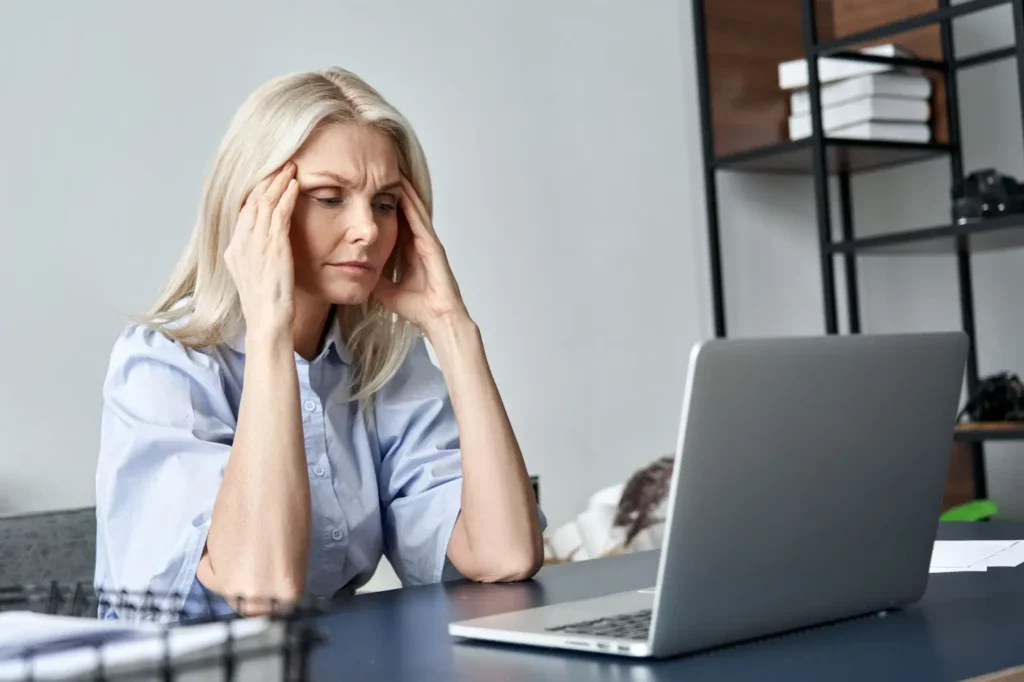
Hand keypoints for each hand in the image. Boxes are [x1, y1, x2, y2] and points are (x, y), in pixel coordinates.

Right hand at [224, 162, 299, 340]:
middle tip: (281, 164)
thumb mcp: (254, 276)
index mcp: (234, 249)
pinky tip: (295, 185)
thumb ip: (255, 258)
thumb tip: (263, 247)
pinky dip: (287, 197)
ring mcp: (255, 244)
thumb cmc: (266, 304)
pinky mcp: (273, 247)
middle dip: (267, 180)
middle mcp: (241, 243)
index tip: (268, 178)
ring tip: (290, 167)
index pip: (244, 211)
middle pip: (253, 201)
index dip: (256, 192)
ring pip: (265, 203)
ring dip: (278, 182)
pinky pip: (279, 214)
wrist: (267, 320)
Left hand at [373, 177, 469, 333]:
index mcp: (410, 252)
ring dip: (404, 190)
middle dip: (394, 191)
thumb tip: (356, 271)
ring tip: (392, 170)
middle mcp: (419, 243)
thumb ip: (375, 278)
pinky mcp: (433, 246)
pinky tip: (403, 188)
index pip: (395, 222)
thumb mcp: (387, 290)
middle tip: (381, 170)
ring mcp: (428, 243)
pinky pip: (420, 219)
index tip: (370, 189)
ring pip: (414, 210)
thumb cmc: (418, 308)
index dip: (384, 206)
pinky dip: (412, 203)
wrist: (437, 319)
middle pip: (404, 211)